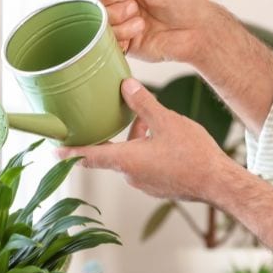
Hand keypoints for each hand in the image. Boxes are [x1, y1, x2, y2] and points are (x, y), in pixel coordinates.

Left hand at [57, 78, 231, 201]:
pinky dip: (145, 150)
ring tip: (147, 120)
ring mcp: (144, 183)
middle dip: (111, 135)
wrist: (218, 183)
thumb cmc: (193, 155)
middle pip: (110, 153)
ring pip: (129, 157)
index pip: (88, 156)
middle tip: (108, 118)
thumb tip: (125, 85)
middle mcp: (130, 175)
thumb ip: (143, 103)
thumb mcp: (166, 121)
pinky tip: (161, 137)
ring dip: (132, 140)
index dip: (69, 152)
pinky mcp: (156, 186)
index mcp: (126, 160)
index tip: (54, 150)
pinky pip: (142, 165)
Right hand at [78, 0, 207, 63]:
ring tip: (141, 21)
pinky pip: (109, 44)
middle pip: (93, 6)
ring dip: (120, 22)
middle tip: (135, 7)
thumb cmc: (183, 1)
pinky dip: (122, 37)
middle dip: (113, 6)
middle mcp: (117, 5)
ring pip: (99, 26)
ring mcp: (119, 27)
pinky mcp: (124, 46)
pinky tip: (139, 32)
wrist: (198, 31)